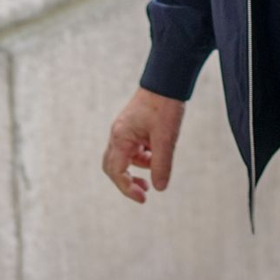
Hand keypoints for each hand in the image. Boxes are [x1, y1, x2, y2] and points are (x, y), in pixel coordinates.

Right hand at [102, 87, 185, 203]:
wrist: (166, 80)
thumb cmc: (164, 106)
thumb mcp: (166, 138)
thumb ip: (161, 164)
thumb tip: (159, 188)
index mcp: (120, 138)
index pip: (117, 173)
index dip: (128, 189)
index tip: (144, 198)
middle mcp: (117, 134)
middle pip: (113, 167)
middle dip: (127, 182)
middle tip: (144, 192)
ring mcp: (124, 129)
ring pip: (125, 157)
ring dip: (138, 167)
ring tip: (157, 167)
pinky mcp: (132, 126)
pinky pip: (132, 147)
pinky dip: (143, 155)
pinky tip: (158, 153)